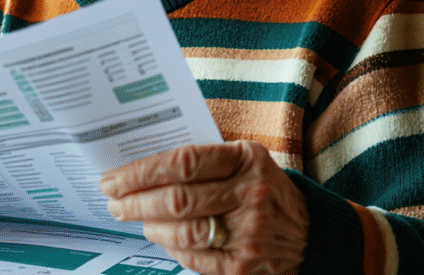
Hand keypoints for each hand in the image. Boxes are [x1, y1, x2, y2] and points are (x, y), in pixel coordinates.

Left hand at [99, 140, 308, 274]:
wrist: (310, 232)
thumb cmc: (263, 189)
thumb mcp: (245, 160)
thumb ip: (204, 159)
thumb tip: (143, 169)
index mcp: (246, 159)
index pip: (182, 162)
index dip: (141, 172)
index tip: (113, 178)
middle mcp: (250, 193)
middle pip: (176, 199)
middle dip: (135, 202)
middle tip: (113, 202)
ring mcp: (248, 233)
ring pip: (182, 232)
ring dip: (150, 227)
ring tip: (138, 220)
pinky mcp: (244, 265)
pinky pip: (194, 258)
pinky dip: (171, 248)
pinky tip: (163, 238)